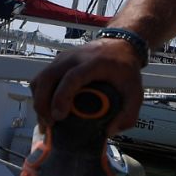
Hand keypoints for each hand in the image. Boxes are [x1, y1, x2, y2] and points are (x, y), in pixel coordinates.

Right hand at [29, 38, 144, 133]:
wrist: (120, 44)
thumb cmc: (126, 69)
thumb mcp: (136, 91)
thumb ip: (129, 114)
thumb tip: (108, 131)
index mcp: (94, 63)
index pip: (71, 78)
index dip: (62, 97)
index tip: (59, 117)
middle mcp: (74, 57)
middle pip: (48, 77)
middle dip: (43, 103)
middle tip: (49, 124)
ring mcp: (63, 58)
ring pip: (41, 78)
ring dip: (39, 100)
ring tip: (46, 121)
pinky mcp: (57, 61)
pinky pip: (42, 78)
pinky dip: (40, 95)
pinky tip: (47, 109)